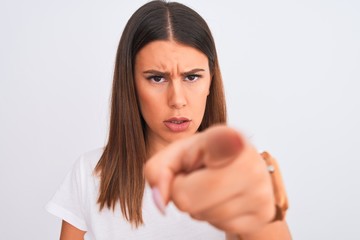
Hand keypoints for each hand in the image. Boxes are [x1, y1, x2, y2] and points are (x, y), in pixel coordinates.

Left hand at [144, 125, 275, 234]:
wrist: (243, 169)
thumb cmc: (207, 158)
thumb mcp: (178, 153)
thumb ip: (158, 169)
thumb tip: (161, 199)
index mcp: (227, 137)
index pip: (223, 143)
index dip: (222, 145)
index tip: (235, 140)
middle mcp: (250, 162)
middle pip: (186, 197)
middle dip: (181, 192)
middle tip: (196, 178)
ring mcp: (259, 191)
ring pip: (201, 215)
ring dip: (198, 205)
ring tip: (211, 187)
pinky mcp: (263, 214)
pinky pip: (219, 226)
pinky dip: (212, 216)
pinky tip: (223, 199)